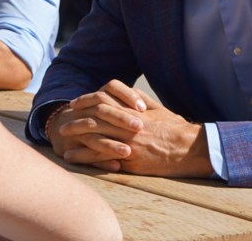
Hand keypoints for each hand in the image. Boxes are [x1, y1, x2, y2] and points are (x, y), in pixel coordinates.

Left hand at [51, 80, 211, 176]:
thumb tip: (127, 92)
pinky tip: (72, 157)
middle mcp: (126, 125)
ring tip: (62, 139)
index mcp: (132, 110)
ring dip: (76, 137)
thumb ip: (139, 99)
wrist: (189, 148)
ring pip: (94, 136)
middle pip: (93, 118)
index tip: (74, 103)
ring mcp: (126, 142)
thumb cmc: (175, 128)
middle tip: (62, 123)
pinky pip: (101, 157)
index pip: (102, 101)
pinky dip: (84, 157)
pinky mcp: (128, 160)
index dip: (85, 101)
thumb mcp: (157, 108)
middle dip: (76, 120)